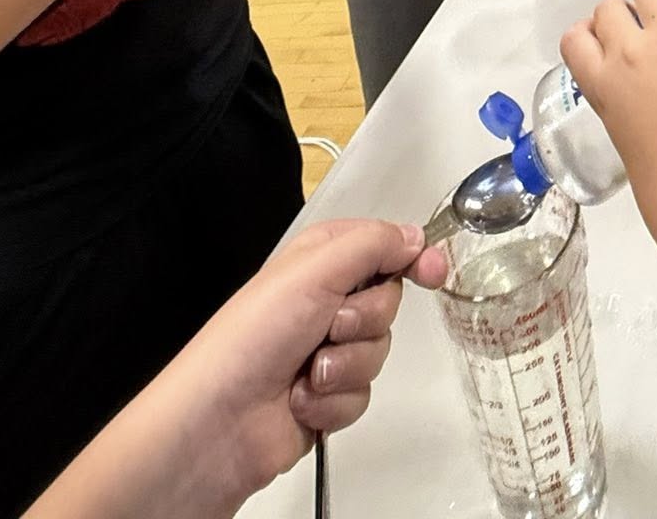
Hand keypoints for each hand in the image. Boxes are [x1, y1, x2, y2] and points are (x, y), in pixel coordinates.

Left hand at [37, 221, 445, 518]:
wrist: (222, 421)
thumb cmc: (258, 335)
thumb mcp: (314, 271)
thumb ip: (373, 245)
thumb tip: (417, 236)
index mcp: (320, 259)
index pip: (383, 246)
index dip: (411, 256)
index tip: (434, 272)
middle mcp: (325, 300)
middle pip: (387, 302)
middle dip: (365, 321)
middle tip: (330, 328)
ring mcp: (326, 351)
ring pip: (378, 352)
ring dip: (346, 366)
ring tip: (308, 374)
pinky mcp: (327, 397)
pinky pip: (362, 394)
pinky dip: (336, 401)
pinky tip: (303, 402)